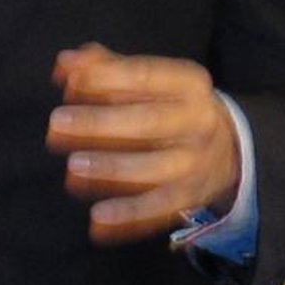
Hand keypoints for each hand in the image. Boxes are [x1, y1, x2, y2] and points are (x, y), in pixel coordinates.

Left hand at [46, 43, 240, 244]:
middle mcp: (199, 121)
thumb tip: (63, 64)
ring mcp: (198, 162)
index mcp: (189, 83)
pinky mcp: (191, 197)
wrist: (229, 148)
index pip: (147, 77)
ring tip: (71, 170)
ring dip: (112, 170)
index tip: (71, 83)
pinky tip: (97, 221)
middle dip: (101, 124)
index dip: (108, 79)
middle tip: (56, 124)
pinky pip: (160, 209)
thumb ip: (104, 68)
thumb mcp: (148, 81)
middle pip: (150, 122)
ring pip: (156, 169)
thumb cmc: (169, 106)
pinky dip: (129, 216)